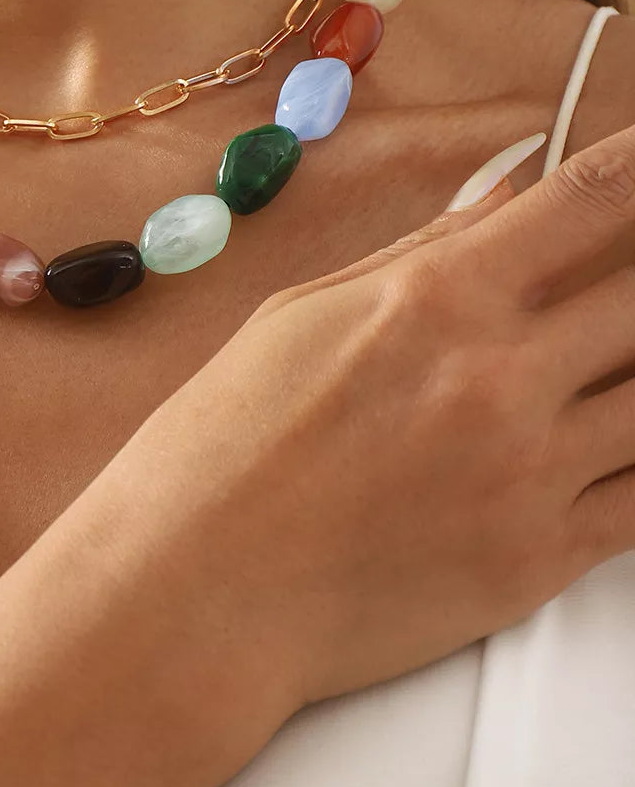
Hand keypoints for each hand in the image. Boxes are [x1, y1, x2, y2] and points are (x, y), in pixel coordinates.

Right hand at [95, 126, 634, 751]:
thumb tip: (503, 195)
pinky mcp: (539, 561)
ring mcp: (530, 473)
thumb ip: (417, 254)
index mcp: (433, 300)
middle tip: (619, 297)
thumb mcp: (295, 320)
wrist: (195, 590)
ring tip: (598, 376)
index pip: (587, 202)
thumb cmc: (218, 450)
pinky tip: (615, 451)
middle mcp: (499, 377)